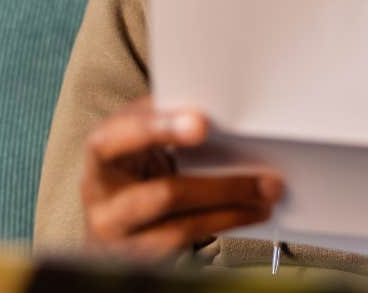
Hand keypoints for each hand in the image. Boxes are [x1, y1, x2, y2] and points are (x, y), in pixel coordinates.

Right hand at [80, 98, 283, 261]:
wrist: (110, 216)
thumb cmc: (131, 164)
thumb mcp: (138, 137)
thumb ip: (164, 119)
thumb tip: (218, 108)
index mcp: (101, 151)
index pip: (119, 137)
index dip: (158, 129)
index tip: (201, 123)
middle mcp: (101, 196)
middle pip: (163, 195)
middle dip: (220, 188)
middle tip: (265, 179)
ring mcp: (117, 234)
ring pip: (180, 227)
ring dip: (232, 211)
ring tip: (266, 196)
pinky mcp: (137, 258)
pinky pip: (186, 244)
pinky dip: (224, 224)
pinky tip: (249, 212)